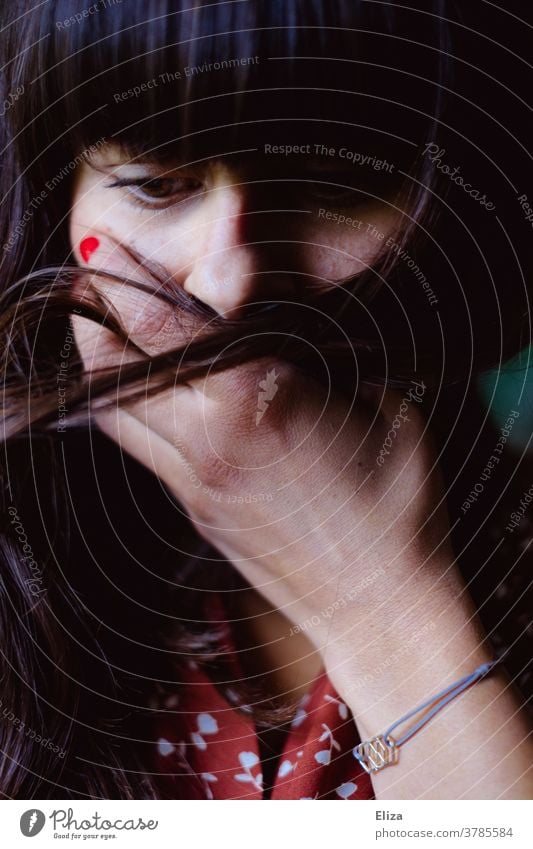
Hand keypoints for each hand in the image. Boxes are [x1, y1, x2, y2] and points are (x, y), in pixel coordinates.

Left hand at [72, 235, 450, 666]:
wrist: (380, 606)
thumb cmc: (399, 507)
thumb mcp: (382, 409)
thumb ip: (324, 357)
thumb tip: (282, 321)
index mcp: (258, 408)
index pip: (166, 330)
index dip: (124, 277)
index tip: (102, 239)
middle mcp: (208, 447)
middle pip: (114, 370)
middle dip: (94, 309)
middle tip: (97, 266)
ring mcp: (193, 486)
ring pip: (111, 410)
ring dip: (101, 356)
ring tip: (111, 316)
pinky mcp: (194, 510)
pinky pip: (138, 442)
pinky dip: (126, 399)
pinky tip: (149, 375)